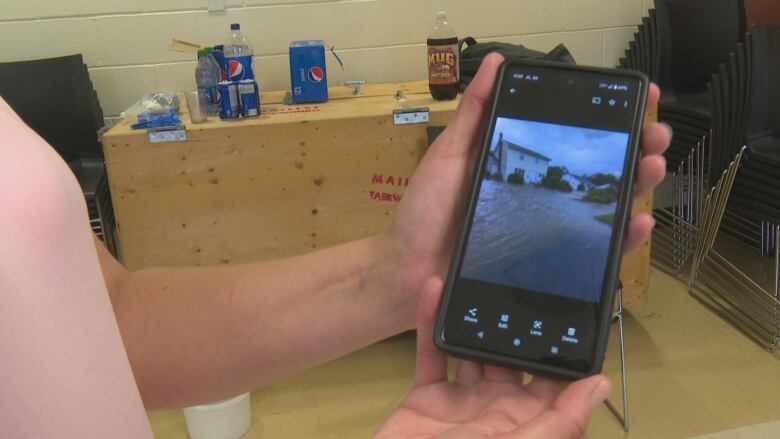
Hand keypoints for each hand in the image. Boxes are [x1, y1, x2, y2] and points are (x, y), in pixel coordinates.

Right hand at [375, 277, 610, 438]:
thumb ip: (560, 422)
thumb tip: (600, 384)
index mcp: (528, 425)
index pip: (555, 383)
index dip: (564, 350)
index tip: (573, 309)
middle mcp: (498, 410)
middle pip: (512, 359)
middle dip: (515, 325)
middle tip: (520, 280)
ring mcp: (461, 403)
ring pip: (471, 350)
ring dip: (474, 318)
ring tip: (480, 279)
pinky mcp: (426, 398)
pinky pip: (431, 353)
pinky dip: (430, 322)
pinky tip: (434, 290)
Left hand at [386, 53, 670, 319]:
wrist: (410, 272)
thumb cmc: (426, 213)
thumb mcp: (449, 155)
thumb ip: (474, 113)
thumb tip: (497, 63)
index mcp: (523, 165)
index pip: (575, 137)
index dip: (609, 120)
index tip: (639, 99)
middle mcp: (542, 194)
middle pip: (601, 169)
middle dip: (636, 148)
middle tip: (655, 136)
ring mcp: (548, 229)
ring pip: (606, 206)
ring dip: (637, 185)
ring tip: (653, 166)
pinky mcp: (549, 265)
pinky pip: (594, 253)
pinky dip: (622, 238)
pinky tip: (637, 222)